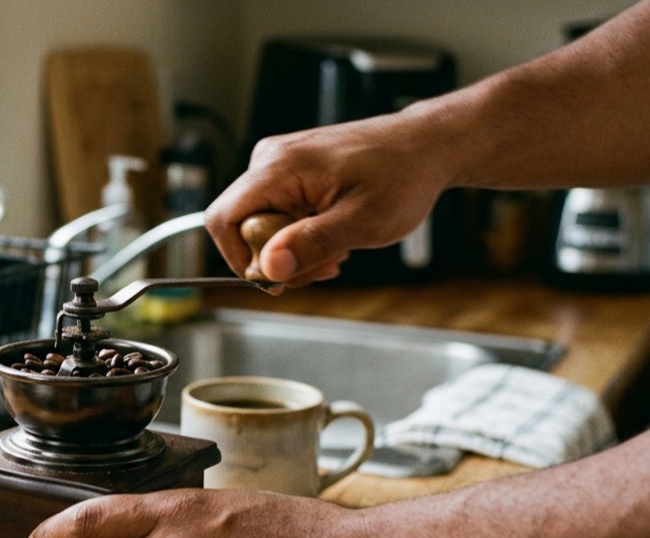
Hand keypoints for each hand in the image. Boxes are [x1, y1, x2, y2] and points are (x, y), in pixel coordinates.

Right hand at [205, 113, 451, 284]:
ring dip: (293, 249)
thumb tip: (269, 268)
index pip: (223, 219)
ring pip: (261, 225)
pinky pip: (277, 214)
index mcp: (279, 166)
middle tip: (323, 267)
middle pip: (242, 227)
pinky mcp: (291, 172)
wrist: (426, 147)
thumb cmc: (403, 175)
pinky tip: (333, 234)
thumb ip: (312, 243)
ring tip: (337, 250)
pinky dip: (301, 234)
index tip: (278, 279)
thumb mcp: (363, 221)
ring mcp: (279, 164)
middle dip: (277, 258)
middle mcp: (270, 159)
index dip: (241, 259)